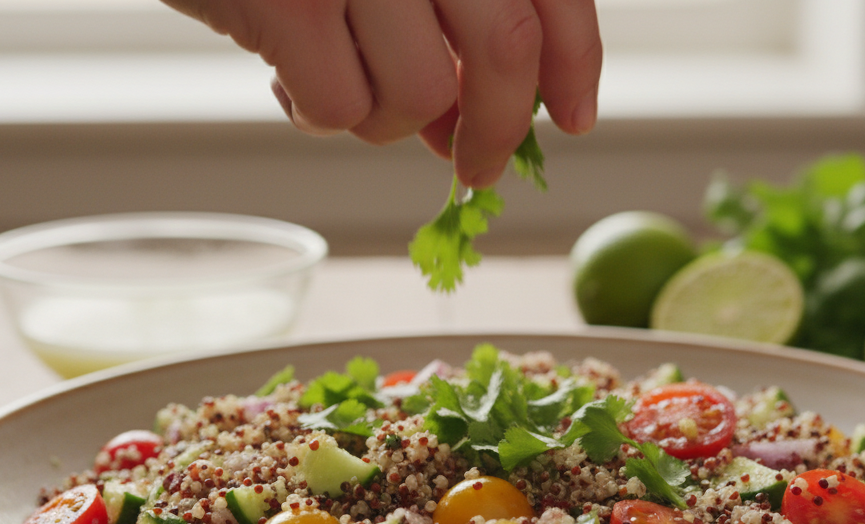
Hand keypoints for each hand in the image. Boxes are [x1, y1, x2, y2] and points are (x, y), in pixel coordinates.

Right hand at [160, 0, 601, 188]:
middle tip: (476, 166)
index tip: (573, 118)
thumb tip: (472, 125)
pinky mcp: (288, 2)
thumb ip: (444, 19)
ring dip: (385, 117)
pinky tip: (288, 74)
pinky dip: (318, 115)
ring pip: (418, 95)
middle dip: (497, 128)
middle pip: (505, 48)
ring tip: (338, 77)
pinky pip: (339, 109)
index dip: (576, 62)